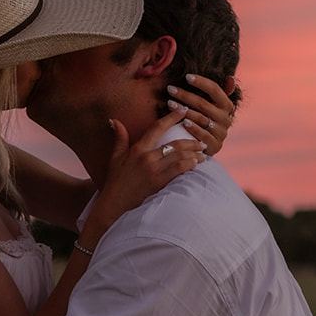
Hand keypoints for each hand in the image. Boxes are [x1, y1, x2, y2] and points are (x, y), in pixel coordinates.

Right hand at [83, 113, 205, 234]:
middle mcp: (147, 158)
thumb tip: (113, 120)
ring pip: (181, 158)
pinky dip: (190, 166)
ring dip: (194, 155)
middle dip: (192, 142)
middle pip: (176, 144)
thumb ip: (119, 138)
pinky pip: (179, 171)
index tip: (183, 110)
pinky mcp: (160, 184)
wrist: (115, 204)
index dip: (172, 117)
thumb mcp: (115, 157)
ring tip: (202, 155)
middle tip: (201, 142)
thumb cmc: (116, 181)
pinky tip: (195, 166)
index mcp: (138, 149)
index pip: (157, 128)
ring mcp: (154, 172)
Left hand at [166, 74, 237, 156]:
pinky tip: (182, 121)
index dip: (201, 82)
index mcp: (226, 105)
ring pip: (201, 118)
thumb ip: (218, 92)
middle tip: (170, 89)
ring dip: (184, 111)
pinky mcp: (215, 145)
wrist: (207, 145)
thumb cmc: (206, 119)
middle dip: (185, 95)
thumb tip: (231, 78)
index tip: (186, 76)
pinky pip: (203, 135)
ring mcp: (221, 132)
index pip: (215, 89)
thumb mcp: (213, 105)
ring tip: (169, 103)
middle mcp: (226, 118)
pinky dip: (193, 128)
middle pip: (204, 104)